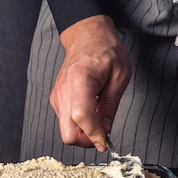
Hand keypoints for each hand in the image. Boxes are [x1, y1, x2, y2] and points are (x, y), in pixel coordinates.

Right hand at [51, 15, 131, 150]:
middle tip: (103, 133)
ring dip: (83, 133)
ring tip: (99, 118)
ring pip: (66, 132)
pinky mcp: (56, 101)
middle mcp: (64, 90)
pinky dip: (79, 125)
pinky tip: (91, 113)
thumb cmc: (105, 50)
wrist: (87, 36)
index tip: (106, 141)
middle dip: (87, 140)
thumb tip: (105, 132)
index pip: (81, 117)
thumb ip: (110, 107)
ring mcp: (57, 97)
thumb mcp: (120, 76)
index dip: (94, 135)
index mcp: (80, 80)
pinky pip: (66, 123)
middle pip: (68, 133)